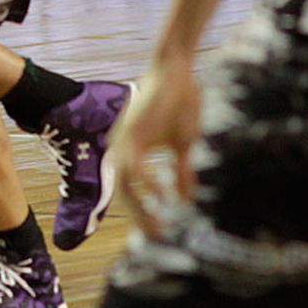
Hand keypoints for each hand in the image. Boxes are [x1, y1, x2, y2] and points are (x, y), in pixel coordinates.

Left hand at [113, 56, 202, 238]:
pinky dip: (147, 183)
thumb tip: (184, 198)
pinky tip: (162, 196)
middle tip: (158, 235)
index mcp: (131, 150)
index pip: (130, 189)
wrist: (176, 72)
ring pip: (126, 183)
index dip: (142, 211)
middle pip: (124, 191)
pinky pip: (134, 165)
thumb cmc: (180, 104)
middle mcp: (122, 147)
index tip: (158, 230)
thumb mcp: (183, 144)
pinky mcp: (134, 132)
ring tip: (158, 224)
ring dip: (141, 206)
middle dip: (141, 216)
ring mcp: (125, 139)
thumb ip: (180, 170)